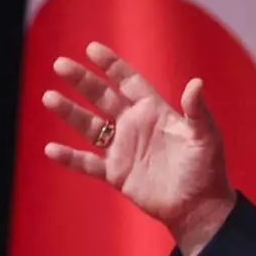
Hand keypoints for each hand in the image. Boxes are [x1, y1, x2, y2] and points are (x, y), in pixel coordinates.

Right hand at [41, 42, 235, 255]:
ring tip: (49, 97)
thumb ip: (197, 111)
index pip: (129, 81)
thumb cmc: (206, 168)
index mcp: (155, 111)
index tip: (91, 49)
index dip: (112, 65)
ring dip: (70, 112)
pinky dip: (70, 157)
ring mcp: (123, 149)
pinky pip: (88, 163)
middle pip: (102, 97)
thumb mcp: (205, 137)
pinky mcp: (116, 174)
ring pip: (90, 126)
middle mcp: (134, 125)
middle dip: (82, 80)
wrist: (199, 206)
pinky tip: (50, 148)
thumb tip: (196, 83)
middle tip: (60, 64)